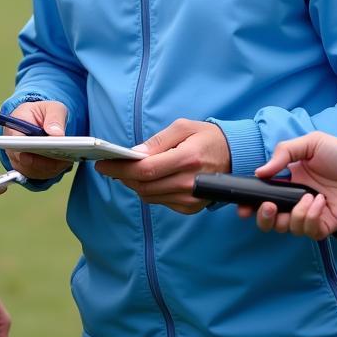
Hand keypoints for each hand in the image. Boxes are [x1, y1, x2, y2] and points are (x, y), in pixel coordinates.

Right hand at [0, 101, 73, 180]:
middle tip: (64, 158)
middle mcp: (12, 147)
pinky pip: (40, 174)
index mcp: (13, 128)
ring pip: (34, 170)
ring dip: (51, 167)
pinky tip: (65, 163)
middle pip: (25, 161)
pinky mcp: (28, 168)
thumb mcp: (52, 107)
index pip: (14, 142)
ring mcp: (19, 160)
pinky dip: (53, 170)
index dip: (26, 149)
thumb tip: (57, 134)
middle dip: (45, 161)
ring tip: (68, 160)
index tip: (41, 150)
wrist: (39, 120)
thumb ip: (54, 117)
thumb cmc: (42, 113)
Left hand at [95, 119, 229, 213]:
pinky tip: (148, 178)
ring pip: (148, 196)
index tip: (102, 164)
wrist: (234, 156)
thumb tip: (134, 155)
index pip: (145, 170)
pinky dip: (148, 190)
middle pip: (143, 186)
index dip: (120, 169)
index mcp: (188, 159)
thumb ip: (157, 141)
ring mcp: (190, 199)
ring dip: (134, 184)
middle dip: (122, 176)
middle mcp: (190, 183)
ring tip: (127, 170)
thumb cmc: (207, 137)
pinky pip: (159, 201)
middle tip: (110, 166)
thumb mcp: (183, 127)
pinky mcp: (190, 208)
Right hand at [242, 131, 336, 237]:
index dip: (251, 205)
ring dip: (296, 214)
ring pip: (288, 228)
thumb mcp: (310, 144)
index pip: (263, 197)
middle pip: (271, 222)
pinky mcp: (324, 226)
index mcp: (288, 182)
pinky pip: (309, 231)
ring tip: (310, 197)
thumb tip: (260, 173)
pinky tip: (321, 202)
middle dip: (265, 218)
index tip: (243, 207)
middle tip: (269, 207)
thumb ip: (283, 153)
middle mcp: (296, 201)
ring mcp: (310, 215)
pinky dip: (312, 217)